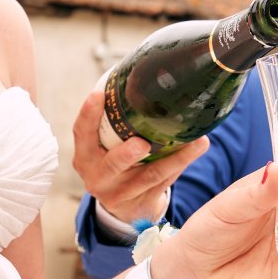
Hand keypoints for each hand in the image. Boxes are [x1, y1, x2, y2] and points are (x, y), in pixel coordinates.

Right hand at [71, 90, 209, 222]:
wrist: (123, 206)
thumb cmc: (116, 161)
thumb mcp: (106, 146)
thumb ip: (116, 121)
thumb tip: (142, 72)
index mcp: (85, 158)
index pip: (81, 134)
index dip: (88, 115)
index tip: (99, 94)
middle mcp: (97, 178)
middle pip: (111, 166)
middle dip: (126, 155)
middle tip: (142, 143)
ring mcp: (119, 195)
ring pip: (149, 176)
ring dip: (175, 159)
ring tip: (197, 143)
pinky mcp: (141, 205)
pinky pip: (164, 183)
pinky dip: (180, 165)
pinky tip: (196, 150)